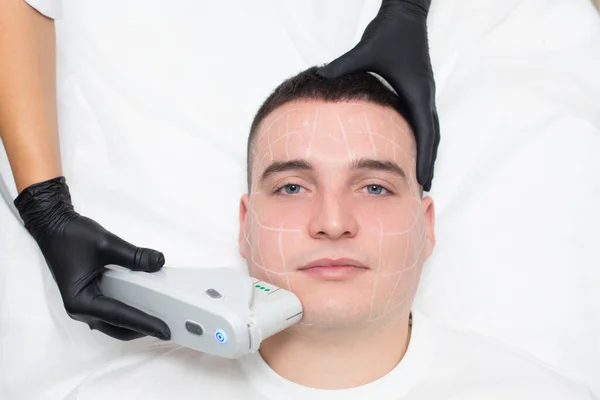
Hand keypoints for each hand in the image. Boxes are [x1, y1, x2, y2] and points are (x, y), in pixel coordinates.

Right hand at [14, 176, 170, 340]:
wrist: (52, 227)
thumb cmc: (72, 236)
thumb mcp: (107, 243)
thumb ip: (134, 256)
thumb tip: (159, 262)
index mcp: (81, 301)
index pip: (120, 316)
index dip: (145, 324)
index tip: (166, 330)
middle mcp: (80, 310)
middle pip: (117, 328)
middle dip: (142, 329)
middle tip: (169, 327)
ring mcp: (84, 306)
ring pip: (114, 324)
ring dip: (135, 324)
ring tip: (161, 318)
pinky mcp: (89, 299)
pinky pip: (111, 313)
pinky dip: (128, 313)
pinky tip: (145, 305)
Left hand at [318, 0, 439, 191]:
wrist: (405, 16)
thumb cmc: (389, 32)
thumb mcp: (365, 51)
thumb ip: (343, 66)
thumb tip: (321, 79)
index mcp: (416, 91)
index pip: (425, 131)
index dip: (425, 156)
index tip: (423, 178)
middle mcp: (424, 95)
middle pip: (432, 136)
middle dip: (429, 160)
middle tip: (425, 184)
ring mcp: (423, 92)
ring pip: (430, 129)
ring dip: (428, 150)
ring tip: (422, 172)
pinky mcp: (418, 88)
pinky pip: (423, 119)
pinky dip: (421, 137)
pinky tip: (411, 147)